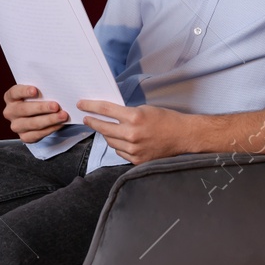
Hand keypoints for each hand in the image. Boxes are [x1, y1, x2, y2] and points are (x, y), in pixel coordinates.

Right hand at [3, 84, 69, 142]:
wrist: (39, 115)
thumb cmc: (39, 99)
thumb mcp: (37, 92)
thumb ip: (42, 89)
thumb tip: (55, 89)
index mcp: (11, 98)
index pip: (14, 93)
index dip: (24, 91)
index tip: (35, 90)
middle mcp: (10, 112)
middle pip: (24, 109)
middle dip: (41, 108)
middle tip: (55, 106)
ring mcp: (16, 126)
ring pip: (32, 124)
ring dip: (49, 120)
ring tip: (62, 116)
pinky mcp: (24, 137)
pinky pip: (37, 135)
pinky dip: (50, 129)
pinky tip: (59, 124)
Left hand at [78, 101, 192, 163]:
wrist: (183, 136)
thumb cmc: (166, 120)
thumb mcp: (145, 109)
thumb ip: (126, 112)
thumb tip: (109, 113)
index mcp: (134, 117)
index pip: (105, 110)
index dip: (90, 106)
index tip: (81, 105)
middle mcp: (132, 134)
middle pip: (103, 128)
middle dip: (92, 122)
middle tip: (87, 119)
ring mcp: (134, 149)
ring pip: (110, 141)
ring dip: (107, 134)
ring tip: (107, 129)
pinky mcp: (137, 160)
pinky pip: (120, 152)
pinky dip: (119, 145)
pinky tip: (122, 140)